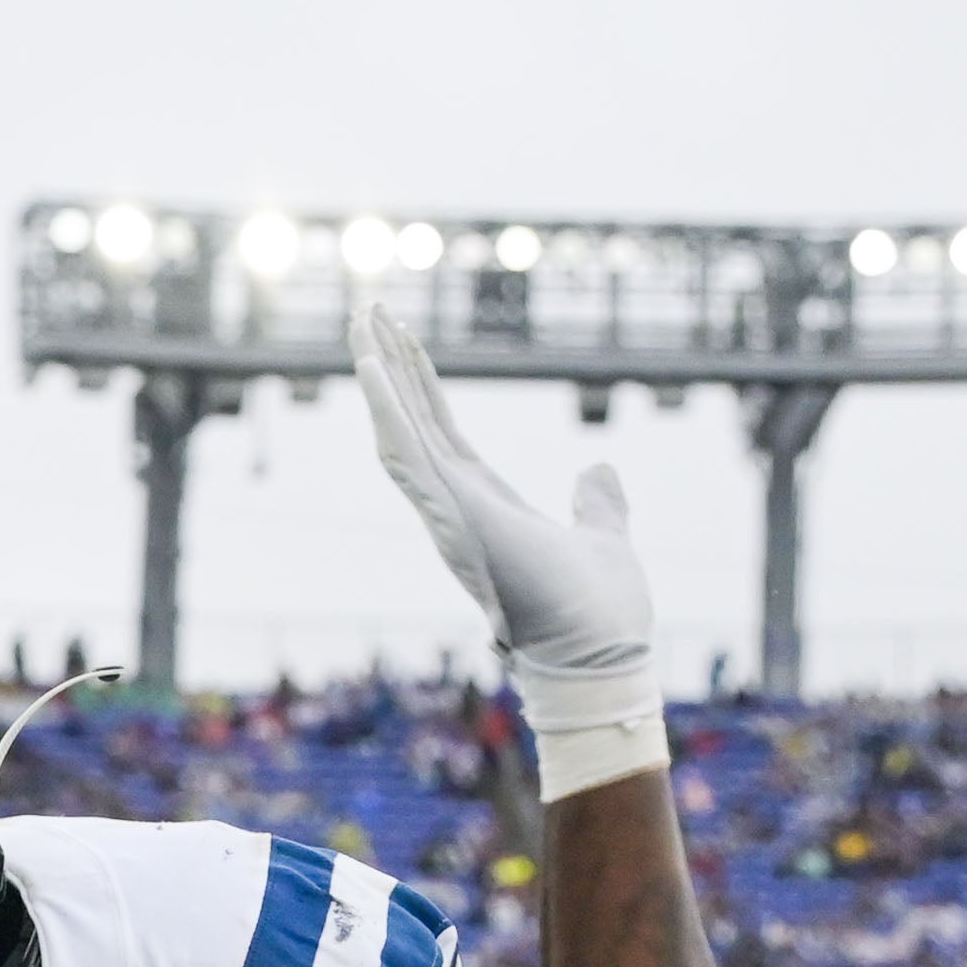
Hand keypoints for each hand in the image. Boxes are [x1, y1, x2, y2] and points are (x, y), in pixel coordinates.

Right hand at [350, 305, 661, 769]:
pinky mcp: (453, 516)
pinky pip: (409, 454)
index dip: (423, 388)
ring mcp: (450, 512)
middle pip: (413, 423)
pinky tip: (370, 363)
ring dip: (379, 376)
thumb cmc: (601, 616)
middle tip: (369, 311)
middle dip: (390, 367)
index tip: (407, 342)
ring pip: (400, 432)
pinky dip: (388, 409)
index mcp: (488, 508)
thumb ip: (598, 506)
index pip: (444, 436)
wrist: (601, 655)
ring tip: (362, 320)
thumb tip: (600, 471)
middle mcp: (458, 509)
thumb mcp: (604, 539)